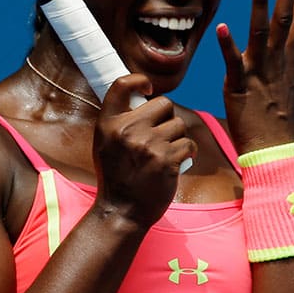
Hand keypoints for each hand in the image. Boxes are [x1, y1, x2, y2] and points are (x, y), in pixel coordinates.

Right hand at [92, 74, 195, 228]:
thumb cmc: (116, 176)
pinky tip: (176, 163)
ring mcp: (148, 145)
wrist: (121, 211)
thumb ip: (119, 121)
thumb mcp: (105, 144)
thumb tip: (143, 97)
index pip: (122, 85)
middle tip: (160, 134)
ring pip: (179, 125)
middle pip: (164, 104)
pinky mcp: (167, 160)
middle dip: (167, 117)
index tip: (148, 89)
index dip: (139, 80)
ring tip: (165, 153)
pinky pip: (188, 143)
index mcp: (108, 124)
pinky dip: (186, 152)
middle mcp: (127, 130)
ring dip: (177, 138)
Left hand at [216, 0, 293, 154]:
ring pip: (261, 35)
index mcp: (286, 62)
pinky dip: (228, 45)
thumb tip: (275, 53)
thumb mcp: (279, 87)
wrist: (272, 151)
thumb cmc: (273, 121)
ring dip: (260, 7)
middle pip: (284, 21)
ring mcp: (258, 74)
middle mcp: (275, 63)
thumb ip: (275, 66)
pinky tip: (222, 26)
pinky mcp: (239, 87)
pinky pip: (233, 63)